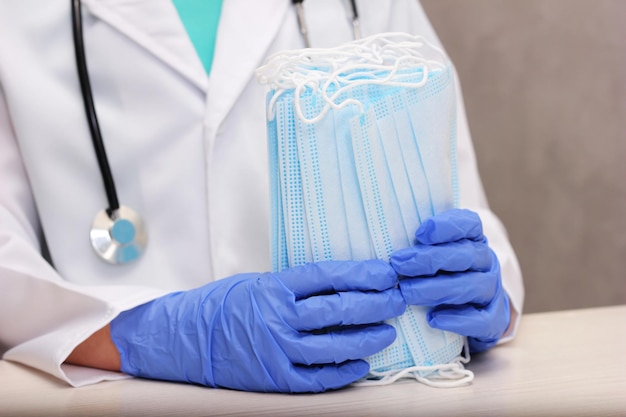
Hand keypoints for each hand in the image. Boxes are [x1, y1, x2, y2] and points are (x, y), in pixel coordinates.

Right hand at [110, 260, 404, 392]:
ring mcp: (276, 351)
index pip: (328, 276)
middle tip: (398, 300)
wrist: (184, 339)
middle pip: (338, 310)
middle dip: (375, 304)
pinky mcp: (274, 378)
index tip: (386, 273)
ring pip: (333, 345)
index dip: (361, 274)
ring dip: (366, 339)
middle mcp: (277, 318)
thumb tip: (341, 283)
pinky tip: (362, 365)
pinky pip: (317, 378)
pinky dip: (343, 372)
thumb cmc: (223, 306)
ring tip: (387, 332)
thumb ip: (295, 286)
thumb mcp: (258, 283)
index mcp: (273, 288)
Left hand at [389, 209, 509, 351]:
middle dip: (429, 259)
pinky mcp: (493, 318)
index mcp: (473, 239)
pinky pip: (480, 319)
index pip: (469, 223)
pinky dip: (457, 320)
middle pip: (465, 255)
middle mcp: (486, 261)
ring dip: (436, 288)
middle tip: (398, 264)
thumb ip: (419, 244)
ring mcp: (491, 289)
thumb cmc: (444, 273)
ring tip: (407, 292)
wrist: (475, 309)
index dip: (447, 226)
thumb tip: (385, 235)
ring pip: (471, 285)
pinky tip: (432, 318)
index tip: (420, 233)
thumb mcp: (434, 253)